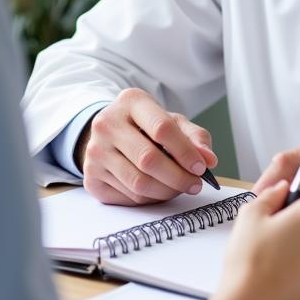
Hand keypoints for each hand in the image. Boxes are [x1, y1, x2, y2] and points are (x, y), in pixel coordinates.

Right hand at [77, 88, 216, 205]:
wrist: (111, 132)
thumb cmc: (147, 126)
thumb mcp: (173, 121)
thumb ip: (195, 137)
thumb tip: (209, 159)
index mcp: (131, 101)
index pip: (162, 128)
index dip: (185, 152)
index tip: (201, 168)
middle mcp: (107, 123)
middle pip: (148, 159)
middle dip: (178, 177)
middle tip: (195, 184)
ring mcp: (95, 151)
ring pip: (138, 183)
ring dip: (166, 191)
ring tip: (180, 188)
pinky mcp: (90, 177)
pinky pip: (127, 197)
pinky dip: (149, 198)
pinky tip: (158, 190)